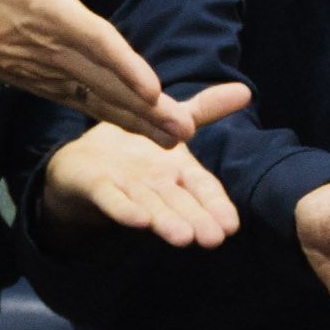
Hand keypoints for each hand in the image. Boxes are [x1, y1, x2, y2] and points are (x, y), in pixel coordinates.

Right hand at [0, 0, 190, 143]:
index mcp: (52, 16)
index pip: (93, 41)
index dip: (122, 63)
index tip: (151, 86)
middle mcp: (59, 52)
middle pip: (108, 83)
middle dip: (145, 106)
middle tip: (184, 126)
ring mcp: (60, 78)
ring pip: (106, 103)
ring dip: (143, 122)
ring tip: (182, 137)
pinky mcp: (60, 91)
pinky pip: (99, 110)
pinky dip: (129, 124)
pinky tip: (162, 136)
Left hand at [37, 84, 251, 246]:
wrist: (82, 160)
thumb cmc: (136, 151)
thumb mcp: (171, 121)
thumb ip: (206, 110)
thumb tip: (246, 90)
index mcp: (177, 172)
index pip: (203, 189)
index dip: (216, 206)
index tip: (231, 226)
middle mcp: (155, 186)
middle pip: (178, 203)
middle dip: (195, 220)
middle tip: (212, 239)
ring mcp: (126, 188)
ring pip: (149, 205)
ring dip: (165, 221)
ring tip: (182, 238)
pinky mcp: (96, 186)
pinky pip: (111, 198)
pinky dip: (123, 209)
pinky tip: (138, 220)